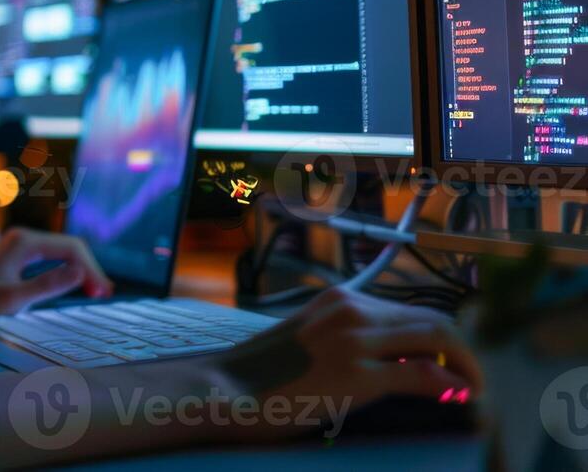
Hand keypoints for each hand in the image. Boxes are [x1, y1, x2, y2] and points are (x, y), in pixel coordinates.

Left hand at [0, 227, 112, 324]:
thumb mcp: (14, 299)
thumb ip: (47, 285)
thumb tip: (81, 273)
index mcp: (25, 243)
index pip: (71, 249)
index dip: (91, 269)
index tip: (104, 292)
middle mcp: (24, 237)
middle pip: (70, 247)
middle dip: (89, 268)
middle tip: (104, 294)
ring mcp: (22, 243)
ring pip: (62, 251)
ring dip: (80, 269)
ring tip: (97, 291)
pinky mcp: (20, 253)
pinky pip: (52, 256)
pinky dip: (67, 269)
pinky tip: (76, 284)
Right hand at [205, 287, 484, 441]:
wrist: (227, 389)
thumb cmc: (261, 374)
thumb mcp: (307, 340)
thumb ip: (345, 338)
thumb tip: (390, 360)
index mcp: (339, 299)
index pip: (409, 310)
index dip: (438, 338)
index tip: (448, 363)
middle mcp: (351, 309)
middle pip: (432, 320)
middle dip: (461, 351)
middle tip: (469, 380)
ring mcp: (355, 340)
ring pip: (437, 338)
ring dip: (463, 365)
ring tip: (470, 389)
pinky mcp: (358, 374)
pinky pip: (423, 375)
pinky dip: (450, 385)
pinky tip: (459, 398)